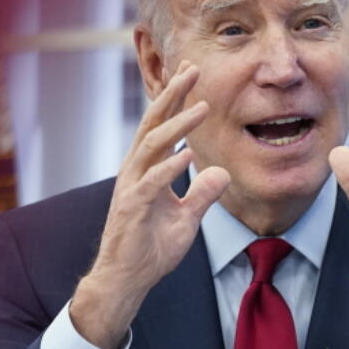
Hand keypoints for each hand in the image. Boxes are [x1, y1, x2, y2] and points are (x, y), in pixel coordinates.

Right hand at [71, 62, 229, 348]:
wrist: (127, 279)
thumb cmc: (151, 249)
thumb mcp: (186, 219)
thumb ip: (202, 195)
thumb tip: (221, 172)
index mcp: (147, 170)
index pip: (161, 127)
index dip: (175, 100)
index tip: (191, 74)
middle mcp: (136, 172)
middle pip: (154, 125)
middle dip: (173, 96)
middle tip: (191, 69)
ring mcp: (132, 188)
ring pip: (153, 146)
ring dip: (177, 125)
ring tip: (201, 107)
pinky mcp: (132, 208)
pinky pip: (152, 182)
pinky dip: (170, 167)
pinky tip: (189, 153)